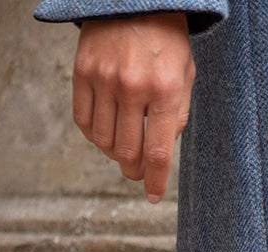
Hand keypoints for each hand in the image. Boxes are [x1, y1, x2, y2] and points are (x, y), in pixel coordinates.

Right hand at [72, 14, 195, 203]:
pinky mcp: (82, 71)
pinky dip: (95, 135)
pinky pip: (83, 121)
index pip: (158, 152)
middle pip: (127, 152)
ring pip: (103, 141)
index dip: (155, 181)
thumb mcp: (185, 74)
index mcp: (165, 89)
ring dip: (114, 154)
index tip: (153, 196)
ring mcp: (104, 78)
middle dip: (134, 170)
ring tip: (123, 148)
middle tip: (138, 171)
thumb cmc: (166, 38)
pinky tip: (106, 133)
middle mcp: (133, 86)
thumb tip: (162, 153)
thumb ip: (177, 115)